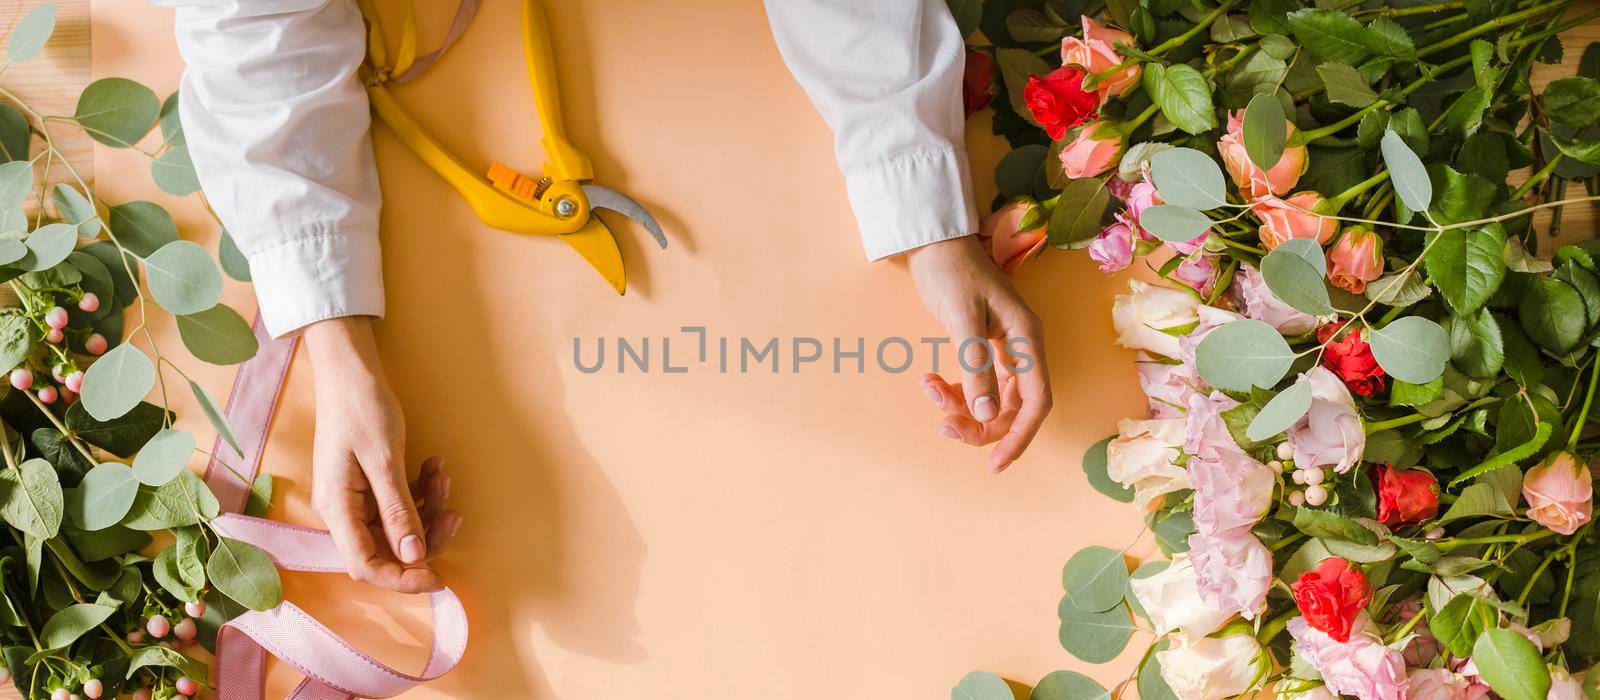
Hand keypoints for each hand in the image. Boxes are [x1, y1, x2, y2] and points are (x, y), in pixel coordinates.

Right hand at [303, 318, 461, 592]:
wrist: (352, 370)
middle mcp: (343, 511)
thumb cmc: (362, 409)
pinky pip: (400, 504)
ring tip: (442, 475)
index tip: (439, 578)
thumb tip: (414, 557)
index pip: (366, 566)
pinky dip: (422, 491)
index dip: (403, 579)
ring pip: (399, 527)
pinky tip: (434, 467)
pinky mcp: (371, 485)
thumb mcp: (385, 461)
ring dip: (428, 508)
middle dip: (425, 536)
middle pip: (386, 550)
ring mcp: (356, 498)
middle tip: (455, 513)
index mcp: (336, 509)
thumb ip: (398, 511)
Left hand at [904, 236, 1051, 472]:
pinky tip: (929, 380)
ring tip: (929, 391)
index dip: (1019, 437)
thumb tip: (987, 413)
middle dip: (981, 424)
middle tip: (944, 426)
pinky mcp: (983, 348)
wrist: (934, 241)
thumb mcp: (961, 319)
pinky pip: (977, 384)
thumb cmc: (951, 271)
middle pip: (1014, 407)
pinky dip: (954, 390)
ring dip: (962, 406)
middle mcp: (1022, 347)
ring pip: (993, 399)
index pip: (1036, 402)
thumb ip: (976, 366)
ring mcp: (1004, 349)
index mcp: (1026, 340)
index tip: (995, 464)